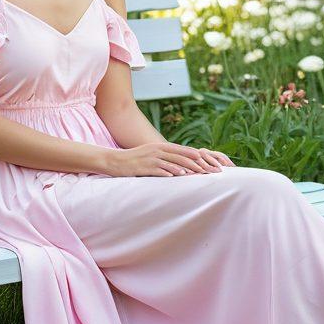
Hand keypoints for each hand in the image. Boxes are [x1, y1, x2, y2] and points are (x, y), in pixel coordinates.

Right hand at [105, 143, 230, 177]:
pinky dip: (168, 171)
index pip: (183, 150)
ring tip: (198, 173)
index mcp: (160, 147)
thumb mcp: (150, 156)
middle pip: (181, 156)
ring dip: (186, 167)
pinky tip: (177, 175)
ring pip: (172, 162)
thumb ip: (164, 158)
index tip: (208, 162)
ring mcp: (150, 158)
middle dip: (196, 163)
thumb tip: (179, 165)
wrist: (114, 161)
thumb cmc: (133, 161)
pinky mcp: (143, 166)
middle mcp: (157, 150)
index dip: (196, 156)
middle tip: (208, 170)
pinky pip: (158, 169)